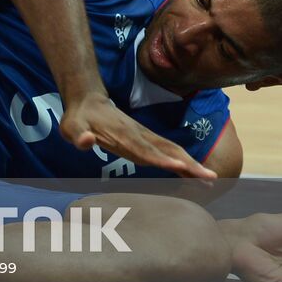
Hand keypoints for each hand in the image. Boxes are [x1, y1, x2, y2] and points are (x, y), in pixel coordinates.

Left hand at [60, 92, 216, 178]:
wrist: (87, 102)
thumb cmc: (78, 119)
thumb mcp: (71, 127)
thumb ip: (78, 135)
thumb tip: (85, 140)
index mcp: (123, 135)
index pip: (144, 150)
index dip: (160, 159)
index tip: (178, 166)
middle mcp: (139, 136)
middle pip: (167, 151)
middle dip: (188, 164)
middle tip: (210, 178)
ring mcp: (145, 137)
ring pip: (173, 150)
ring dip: (192, 164)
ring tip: (211, 180)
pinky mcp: (146, 140)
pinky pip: (169, 151)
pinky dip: (184, 162)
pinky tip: (195, 174)